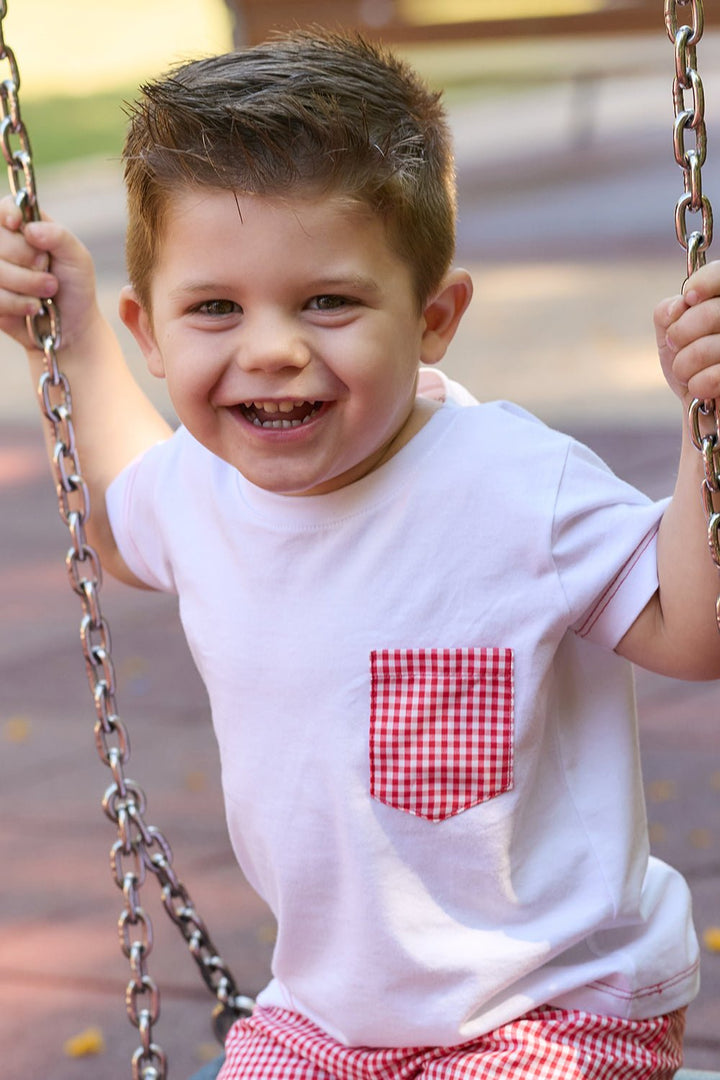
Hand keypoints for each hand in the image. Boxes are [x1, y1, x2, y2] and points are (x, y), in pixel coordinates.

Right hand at [0, 194, 98, 350]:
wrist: (72, 327)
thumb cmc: (75, 287)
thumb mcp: (77, 258)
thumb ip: (58, 236)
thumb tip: (29, 229)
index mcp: (25, 227)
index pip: (5, 207)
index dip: (7, 212)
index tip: (16, 224)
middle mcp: (5, 246)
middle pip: (0, 239)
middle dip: (27, 257)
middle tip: (47, 268)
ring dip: (26, 283)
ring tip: (48, 292)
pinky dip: (18, 303)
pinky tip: (33, 307)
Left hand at [655, 259, 719, 403]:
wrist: (700, 404)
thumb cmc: (688, 362)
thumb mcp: (669, 333)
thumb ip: (668, 311)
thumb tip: (680, 304)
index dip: (703, 282)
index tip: (688, 300)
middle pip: (710, 313)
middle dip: (680, 334)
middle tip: (676, 347)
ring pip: (708, 348)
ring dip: (684, 366)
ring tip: (687, 371)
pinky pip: (714, 377)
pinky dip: (697, 385)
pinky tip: (701, 389)